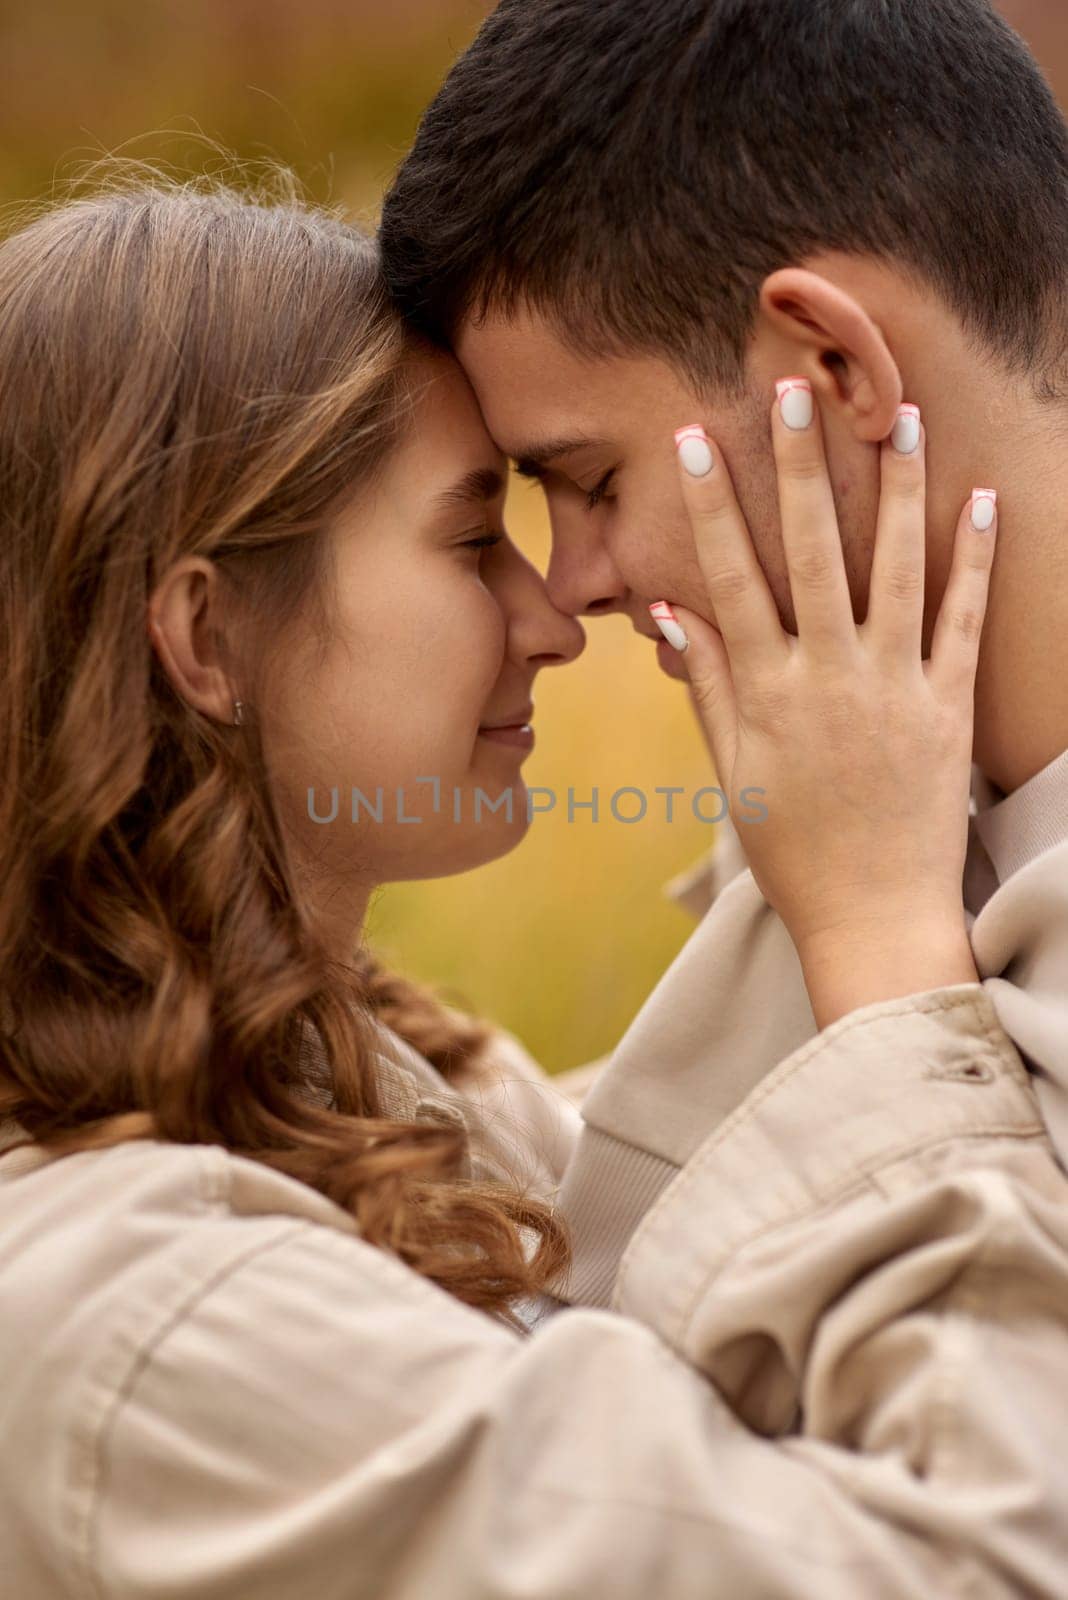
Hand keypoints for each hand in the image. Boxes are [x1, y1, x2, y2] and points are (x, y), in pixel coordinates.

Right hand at [652, 387, 996, 1026]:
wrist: (874, 919)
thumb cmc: (792, 851)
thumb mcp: (732, 773)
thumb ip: (707, 687)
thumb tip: (670, 614)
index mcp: (769, 692)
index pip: (730, 579)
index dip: (710, 506)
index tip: (695, 441)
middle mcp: (830, 677)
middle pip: (810, 553)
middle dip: (798, 466)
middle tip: (791, 390)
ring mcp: (895, 688)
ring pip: (895, 569)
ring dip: (896, 488)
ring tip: (899, 415)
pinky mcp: (949, 708)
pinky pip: (963, 621)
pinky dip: (975, 559)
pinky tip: (981, 498)